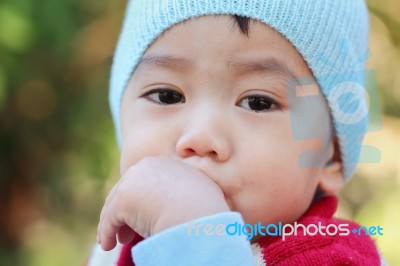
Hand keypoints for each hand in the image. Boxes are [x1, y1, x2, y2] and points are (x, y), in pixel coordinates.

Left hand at [97, 156, 229, 250]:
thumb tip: (178, 202)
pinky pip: (110, 219)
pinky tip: (107, 245)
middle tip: (126, 233)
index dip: (141, 200)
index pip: (143, 181)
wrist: (198, 214)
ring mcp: (133, 181)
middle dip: (124, 213)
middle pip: (126, 190)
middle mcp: (146, 166)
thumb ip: (182, 189)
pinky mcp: (123, 199)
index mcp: (163, 163)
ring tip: (115, 241)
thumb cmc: (204, 208)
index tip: (143, 217)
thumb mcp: (197, 189)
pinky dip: (106, 233)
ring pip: (115, 205)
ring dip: (113, 225)